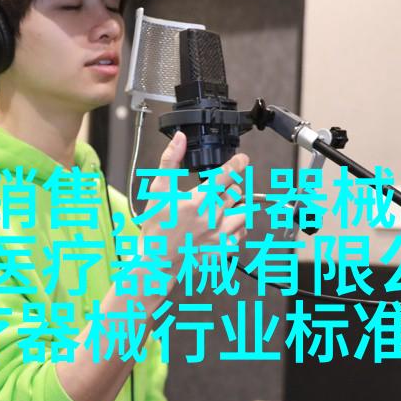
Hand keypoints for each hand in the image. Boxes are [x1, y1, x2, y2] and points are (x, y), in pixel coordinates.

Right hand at [140, 130, 250, 292]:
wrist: (156, 262)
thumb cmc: (156, 229)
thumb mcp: (158, 191)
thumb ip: (170, 162)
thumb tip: (179, 139)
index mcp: (197, 201)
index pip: (226, 176)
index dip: (237, 164)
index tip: (242, 160)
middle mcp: (212, 217)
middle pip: (236, 192)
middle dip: (229, 188)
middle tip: (217, 192)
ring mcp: (220, 234)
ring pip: (244, 211)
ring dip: (236, 206)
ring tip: (221, 208)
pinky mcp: (224, 249)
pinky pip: (242, 233)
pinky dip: (237, 226)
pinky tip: (224, 225)